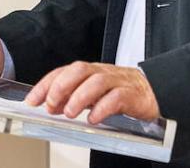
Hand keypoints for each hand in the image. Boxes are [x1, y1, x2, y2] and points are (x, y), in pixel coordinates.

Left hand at [26, 62, 159, 124]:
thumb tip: (50, 105)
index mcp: (90, 72)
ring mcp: (118, 82)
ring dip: (79, 97)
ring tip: (69, 113)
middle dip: (60, 87)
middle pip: (78, 70)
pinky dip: (103, 108)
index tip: (32, 100)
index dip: (46, 84)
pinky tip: (94, 119)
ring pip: (96, 81)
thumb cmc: (123, 93)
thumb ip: (74, 97)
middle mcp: (102, 73)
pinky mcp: (133, 95)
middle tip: (51, 106)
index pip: (63, 72)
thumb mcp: (95, 94)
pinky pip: (117, 97)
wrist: (156, 92)